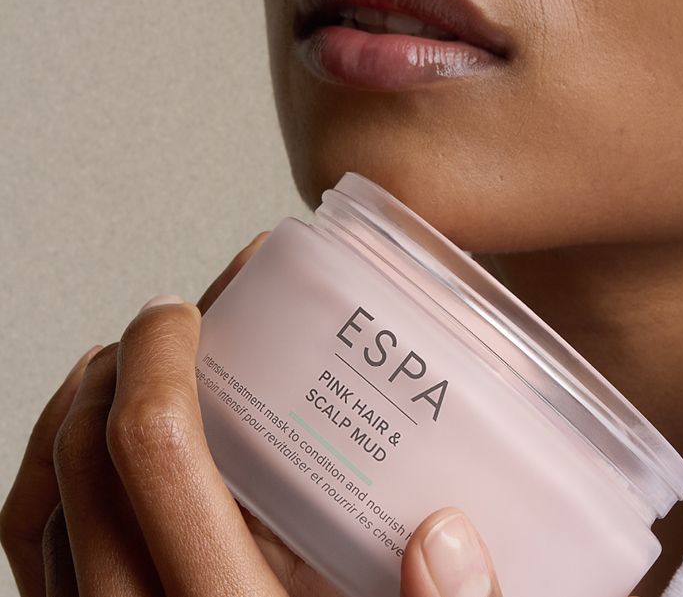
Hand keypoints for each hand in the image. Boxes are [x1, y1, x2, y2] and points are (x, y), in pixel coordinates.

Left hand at [1, 233, 502, 596]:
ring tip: (116, 377)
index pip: (158, 459)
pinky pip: (37, 573)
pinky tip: (102, 476)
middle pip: (78, 473)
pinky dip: (47, 501)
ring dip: (60, 429)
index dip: (159, 361)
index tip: (187, 311)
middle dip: (107, 373)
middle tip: (162, 327)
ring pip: (34, 525)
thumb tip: (443, 532)